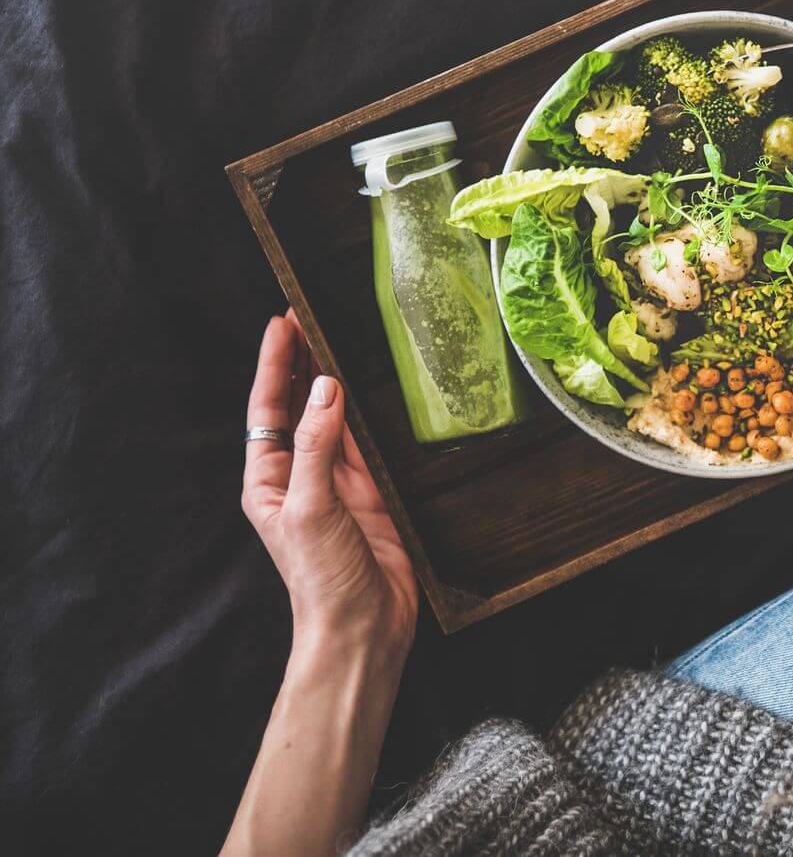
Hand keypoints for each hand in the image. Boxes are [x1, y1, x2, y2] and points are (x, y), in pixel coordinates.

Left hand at [242, 312, 416, 657]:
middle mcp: (300, 477)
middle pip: (300, 407)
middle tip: (312, 316)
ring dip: (336, 381)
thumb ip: (317, 447)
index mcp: (269, 481)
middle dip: (303, 363)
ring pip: (335, 420)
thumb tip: (326, 391)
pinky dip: (369, 414)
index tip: (283, 323)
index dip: (275, 365)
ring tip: (341, 337)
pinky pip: (369, 443)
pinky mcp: (373, 494)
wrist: (363, 627)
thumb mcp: (311, 507)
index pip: (268, 409)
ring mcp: (338, 484)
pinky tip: (373, 388)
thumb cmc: (323, 579)